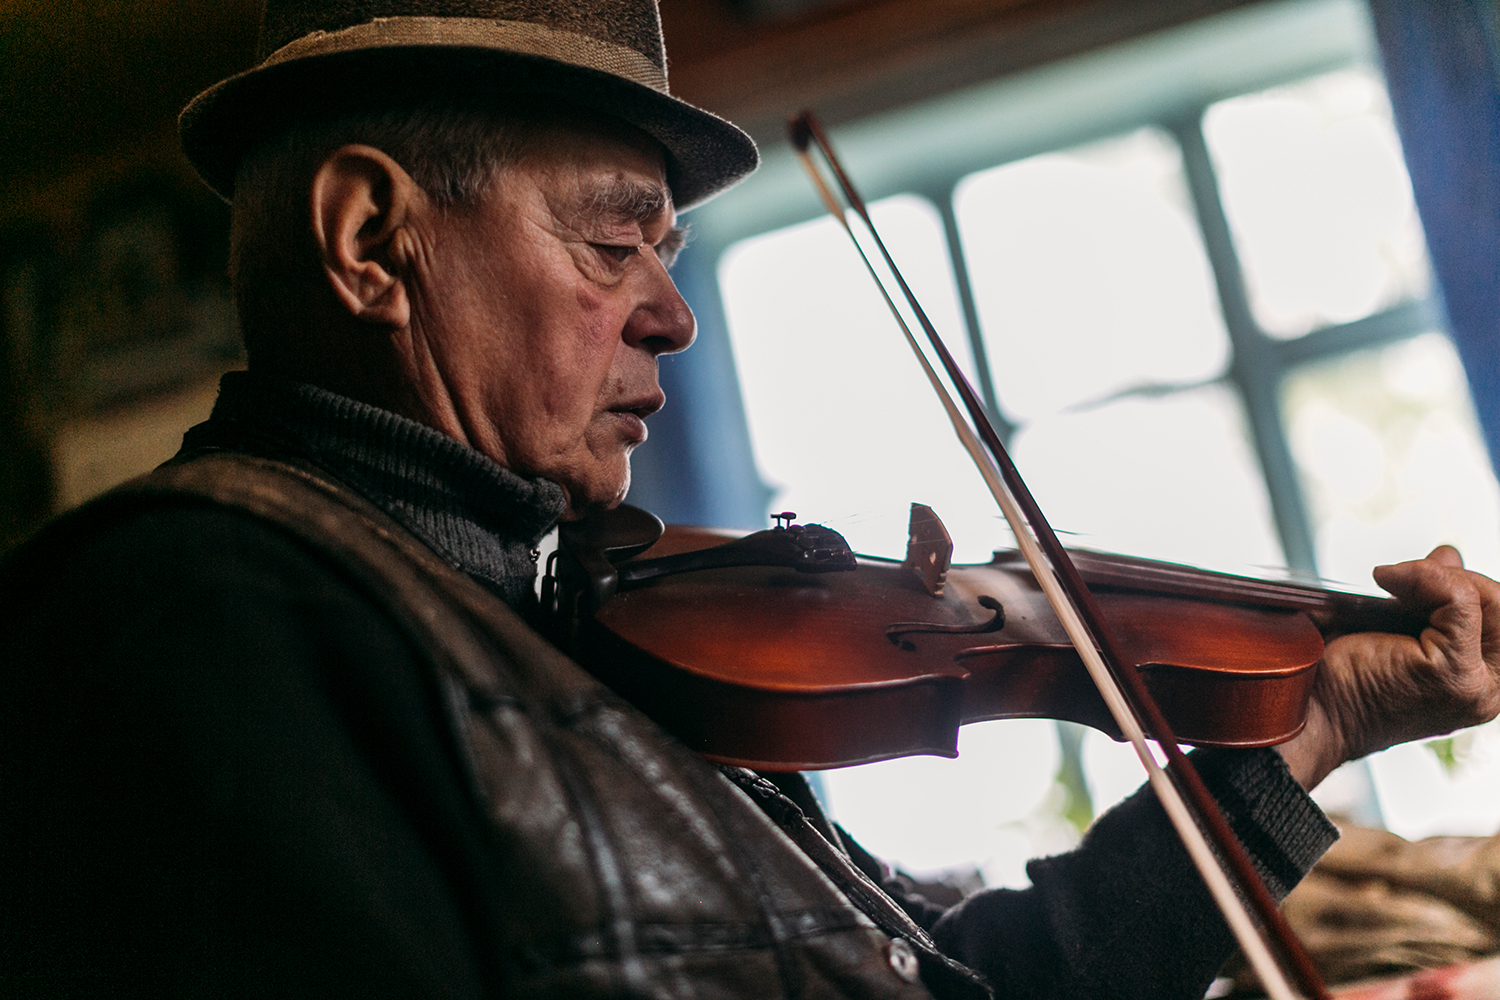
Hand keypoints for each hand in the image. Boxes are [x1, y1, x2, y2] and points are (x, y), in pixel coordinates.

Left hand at [1276, 545, 1499, 789]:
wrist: (1310, 708)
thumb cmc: (1343, 676)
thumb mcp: (1397, 629)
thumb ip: (1434, 599)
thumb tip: (1450, 554)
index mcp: (1483, 681)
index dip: (1466, 585)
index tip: (1413, 579)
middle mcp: (1491, 690)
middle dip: (1457, 580)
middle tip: (1403, 579)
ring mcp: (1477, 686)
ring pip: (1491, 602)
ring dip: (1440, 579)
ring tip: (1393, 584)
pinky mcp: (1453, 674)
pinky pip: (1460, 602)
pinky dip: (1426, 577)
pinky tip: (1386, 579)